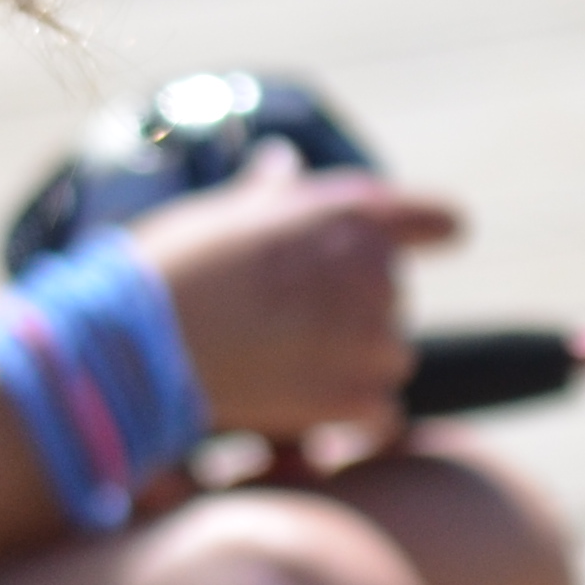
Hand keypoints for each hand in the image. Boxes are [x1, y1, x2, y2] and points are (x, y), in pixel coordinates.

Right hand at [123, 144, 463, 444]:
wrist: (139, 343)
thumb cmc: (174, 269)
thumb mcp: (226, 213)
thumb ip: (272, 194)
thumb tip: (282, 164)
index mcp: (352, 215)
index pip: (433, 219)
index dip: (436, 229)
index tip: (445, 237)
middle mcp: (377, 272)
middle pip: (393, 302)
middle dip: (353, 316)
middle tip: (286, 327)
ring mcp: (372, 340)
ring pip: (391, 359)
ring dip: (354, 370)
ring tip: (284, 369)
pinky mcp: (357, 400)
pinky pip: (380, 415)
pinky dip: (349, 420)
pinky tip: (304, 416)